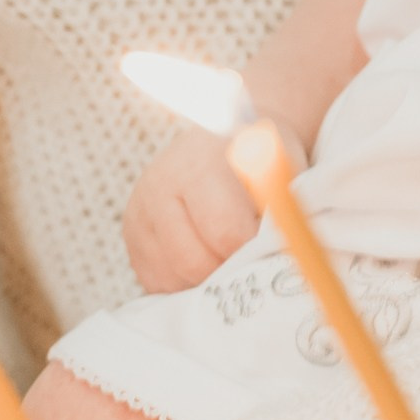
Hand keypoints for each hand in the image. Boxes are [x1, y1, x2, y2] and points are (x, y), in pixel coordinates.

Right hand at [123, 125, 289, 291]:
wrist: (225, 136)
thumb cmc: (259, 158)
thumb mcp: (281, 169)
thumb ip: (283, 207)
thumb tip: (288, 252)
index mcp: (199, 165)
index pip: (225, 233)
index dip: (254, 250)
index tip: (272, 245)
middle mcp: (159, 187)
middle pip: (193, 263)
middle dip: (228, 272)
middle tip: (250, 260)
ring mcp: (139, 212)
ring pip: (173, 277)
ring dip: (205, 281)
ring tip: (228, 258)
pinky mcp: (131, 235)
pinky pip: (156, 282)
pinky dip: (184, 283)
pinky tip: (205, 260)